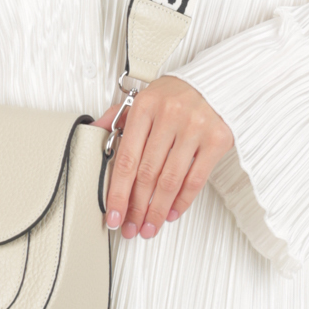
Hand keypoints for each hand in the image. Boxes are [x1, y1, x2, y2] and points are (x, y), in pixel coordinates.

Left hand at [94, 76, 232, 239]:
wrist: (217, 81)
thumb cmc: (176, 94)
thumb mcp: (144, 99)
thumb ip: (118, 118)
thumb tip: (91, 132)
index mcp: (146, 106)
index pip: (126, 159)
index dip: (118, 192)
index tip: (113, 214)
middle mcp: (170, 116)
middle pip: (147, 174)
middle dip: (136, 208)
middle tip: (131, 227)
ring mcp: (195, 128)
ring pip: (170, 181)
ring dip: (157, 211)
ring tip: (149, 227)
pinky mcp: (217, 139)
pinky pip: (196, 179)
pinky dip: (182, 201)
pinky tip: (171, 213)